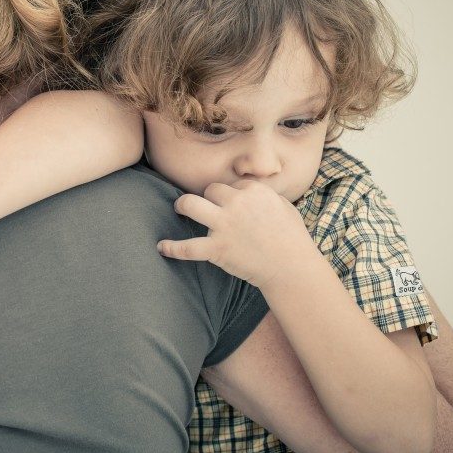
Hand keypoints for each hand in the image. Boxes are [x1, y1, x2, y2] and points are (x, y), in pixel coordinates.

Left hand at [157, 180, 318, 288]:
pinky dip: (172, 248)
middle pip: (210, 190)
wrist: (292, 267)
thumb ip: (264, 195)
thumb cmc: (292, 237)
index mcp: (253, 191)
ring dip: (181, 205)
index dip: (230, 195)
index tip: (233, 205)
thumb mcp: (283, 205)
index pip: (231, 185)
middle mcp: (236, 203)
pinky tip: (161, 247)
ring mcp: (224, 225)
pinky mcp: (217, 249)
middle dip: (209, 198)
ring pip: (190, 204)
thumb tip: (250, 191)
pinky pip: (187, 247)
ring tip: (178, 209)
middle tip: (207, 208)